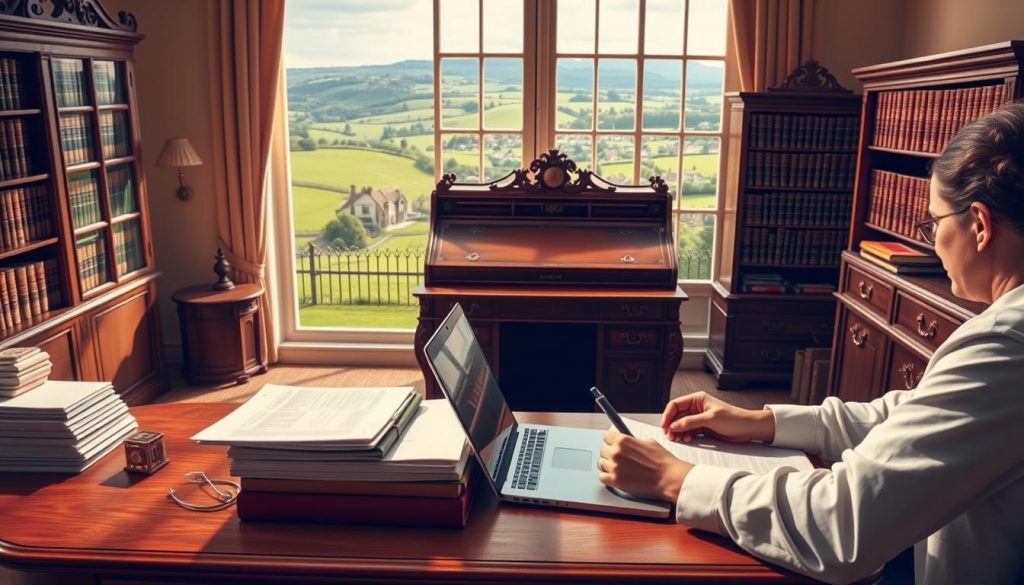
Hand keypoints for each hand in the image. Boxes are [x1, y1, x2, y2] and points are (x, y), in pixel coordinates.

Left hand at [598, 430, 692, 501]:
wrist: (668, 477)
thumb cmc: (662, 461)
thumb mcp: (648, 442)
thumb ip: (633, 441)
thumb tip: (629, 442)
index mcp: (623, 440)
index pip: (606, 436)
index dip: (611, 441)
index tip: (613, 444)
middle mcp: (616, 452)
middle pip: (603, 450)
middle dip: (610, 454)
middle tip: (619, 458)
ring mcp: (614, 467)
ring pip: (601, 464)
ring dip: (608, 465)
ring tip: (619, 468)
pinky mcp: (615, 481)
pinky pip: (602, 477)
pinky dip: (607, 477)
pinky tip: (615, 476)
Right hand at [660, 391, 775, 443]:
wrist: (748, 428)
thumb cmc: (734, 418)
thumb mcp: (710, 419)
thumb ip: (691, 422)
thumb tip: (674, 425)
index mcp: (697, 399)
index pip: (675, 404)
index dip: (668, 415)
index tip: (665, 426)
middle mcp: (696, 407)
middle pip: (677, 416)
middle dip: (672, 425)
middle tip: (670, 435)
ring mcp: (699, 418)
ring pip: (681, 425)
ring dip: (678, 432)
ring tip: (678, 439)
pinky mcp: (703, 428)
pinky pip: (689, 432)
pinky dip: (685, 436)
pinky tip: (687, 440)